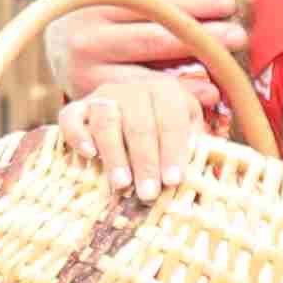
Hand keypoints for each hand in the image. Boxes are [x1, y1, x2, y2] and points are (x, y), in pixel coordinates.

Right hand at [53, 73, 205, 199]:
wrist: (127, 111)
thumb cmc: (163, 133)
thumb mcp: (185, 134)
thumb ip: (196, 150)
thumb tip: (211, 178)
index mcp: (167, 92)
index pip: (172, 121)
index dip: (174, 151)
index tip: (173, 180)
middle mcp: (133, 88)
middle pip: (140, 124)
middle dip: (145, 161)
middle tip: (148, 193)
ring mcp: (103, 96)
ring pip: (107, 122)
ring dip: (114, 154)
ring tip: (121, 184)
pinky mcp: (77, 107)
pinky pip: (71, 117)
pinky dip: (78, 135)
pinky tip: (88, 154)